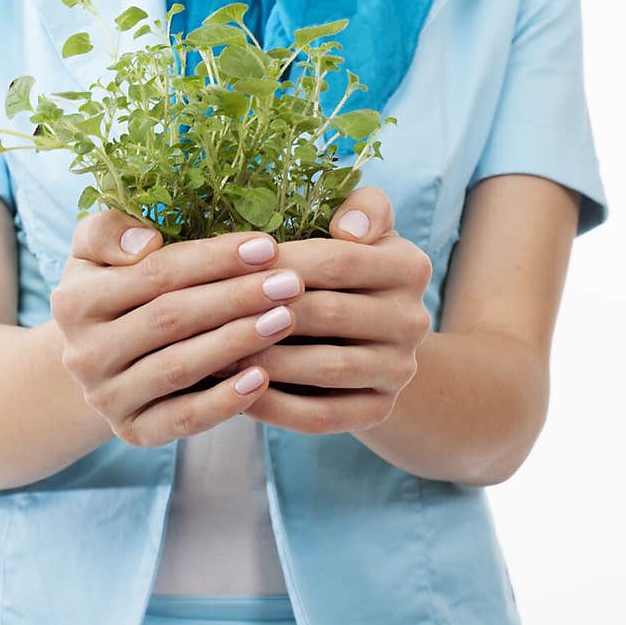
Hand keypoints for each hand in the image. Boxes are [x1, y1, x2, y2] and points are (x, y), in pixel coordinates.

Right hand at [49, 209, 304, 447]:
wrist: (99, 357)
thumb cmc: (113, 287)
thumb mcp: (94, 250)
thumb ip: (107, 231)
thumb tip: (146, 244)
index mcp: (73, 301)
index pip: (155, 274)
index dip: (213, 259)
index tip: (266, 246)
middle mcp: (84, 354)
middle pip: (172, 319)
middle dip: (236, 297)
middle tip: (290, 283)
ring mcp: (107, 398)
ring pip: (180, 367)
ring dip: (238, 342)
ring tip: (286, 318)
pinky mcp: (132, 433)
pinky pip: (183, 419)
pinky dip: (224, 401)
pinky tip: (263, 377)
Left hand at [224, 188, 432, 435]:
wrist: (374, 335)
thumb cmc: (349, 266)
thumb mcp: (362, 227)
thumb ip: (361, 208)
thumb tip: (348, 229)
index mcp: (411, 266)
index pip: (338, 261)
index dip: (282, 263)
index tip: (231, 263)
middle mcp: (414, 320)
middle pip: (327, 314)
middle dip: (264, 312)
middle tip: (210, 312)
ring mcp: (399, 370)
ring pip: (324, 368)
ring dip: (265, 361)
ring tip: (214, 351)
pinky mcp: (380, 410)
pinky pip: (322, 415)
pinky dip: (275, 407)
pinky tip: (235, 392)